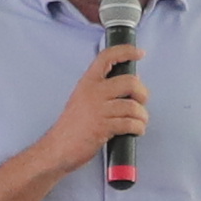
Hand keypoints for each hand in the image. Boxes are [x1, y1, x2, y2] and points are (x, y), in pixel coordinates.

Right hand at [33, 41, 149, 176]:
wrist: (57, 148)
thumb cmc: (71, 127)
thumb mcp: (82, 99)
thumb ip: (102, 90)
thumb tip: (130, 83)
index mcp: (87, 82)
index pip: (107, 57)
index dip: (126, 51)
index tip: (139, 53)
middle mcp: (93, 92)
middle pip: (130, 82)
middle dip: (143, 93)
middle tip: (142, 101)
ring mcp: (98, 110)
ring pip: (133, 106)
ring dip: (142, 115)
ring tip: (140, 121)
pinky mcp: (103, 127)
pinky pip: (130, 123)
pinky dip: (138, 128)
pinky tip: (136, 130)